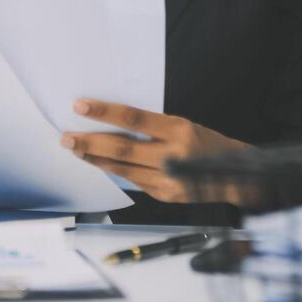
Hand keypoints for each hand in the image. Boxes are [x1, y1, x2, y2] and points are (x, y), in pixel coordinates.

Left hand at [60, 99, 248, 203]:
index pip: (134, 118)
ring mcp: (169, 180)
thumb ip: (153, 126)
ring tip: (76, 149)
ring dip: (95, 159)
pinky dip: (114, 170)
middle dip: (90, 142)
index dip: (105, 112)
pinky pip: (133, 181)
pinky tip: (100, 163)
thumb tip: (114, 122)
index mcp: (179, 130)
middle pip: (123, 148)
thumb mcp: (184, 125)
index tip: (81, 106)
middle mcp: (174, 156)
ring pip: (123, 169)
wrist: (235, 175)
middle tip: (67, 137)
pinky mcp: (165, 196)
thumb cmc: (206, 143)